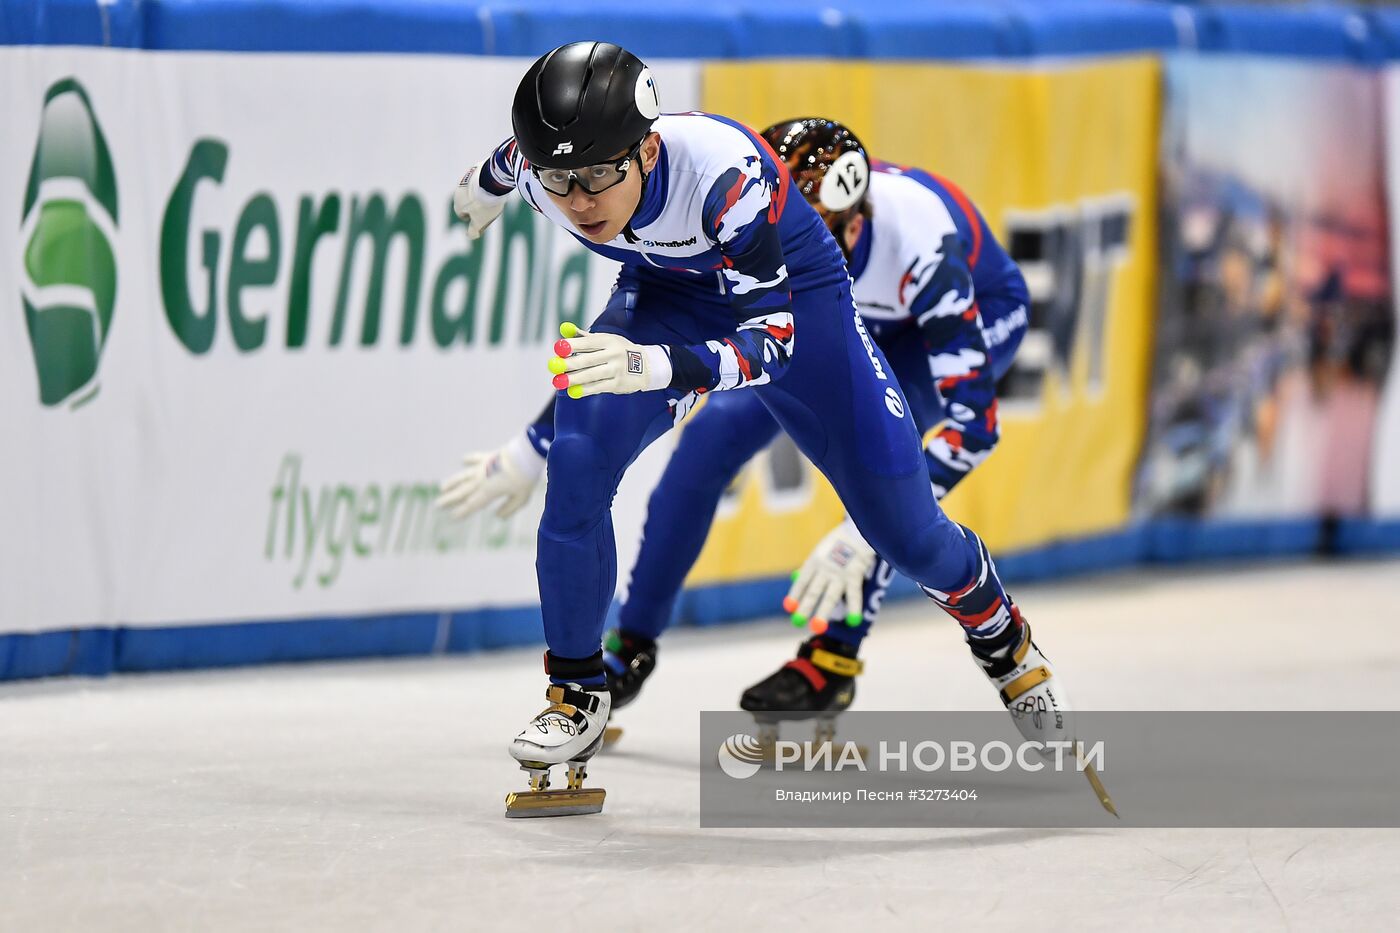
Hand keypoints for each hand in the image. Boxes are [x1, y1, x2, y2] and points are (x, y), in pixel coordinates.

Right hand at [436, 432, 544, 518]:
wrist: (526, 454)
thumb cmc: (525, 477)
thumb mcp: (521, 498)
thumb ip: (509, 508)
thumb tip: (497, 516)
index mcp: (489, 492)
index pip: (472, 504)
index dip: (462, 511)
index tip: (452, 516)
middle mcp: (482, 480)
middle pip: (463, 491)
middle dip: (450, 499)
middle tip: (438, 504)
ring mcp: (483, 467)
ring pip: (464, 476)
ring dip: (453, 482)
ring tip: (442, 487)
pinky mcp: (489, 457)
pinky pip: (476, 458)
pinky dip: (469, 459)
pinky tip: (463, 459)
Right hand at [452, 158, 505, 239]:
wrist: (492, 179)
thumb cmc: (485, 203)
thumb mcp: (480, 221)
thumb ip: (474, 230)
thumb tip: (471, 236)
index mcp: (458, 203)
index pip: (461, 214)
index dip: (471, 218)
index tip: (480, 219)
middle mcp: (459, 190)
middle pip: (466, 200)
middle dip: (475, 205)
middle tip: (488, 208)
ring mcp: (467, 178)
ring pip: (472, 189)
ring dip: (480, 193)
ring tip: (493, 196)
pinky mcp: (476, 169)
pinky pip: (479, 178)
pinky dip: (485, 183)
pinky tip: (495, 186)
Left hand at [548, 322, 671, 398]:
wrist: (646, 366)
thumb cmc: (619, 350)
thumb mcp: (606, 339)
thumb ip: (584, 337)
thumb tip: (564, 328)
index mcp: (608, 340)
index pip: (587, 342)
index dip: (572, 346)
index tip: (558, 348)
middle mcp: (613, 354)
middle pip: (588, 359)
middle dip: (569, 364)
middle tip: (554, 367)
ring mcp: (617, 370)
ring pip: (592, 375)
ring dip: (574, 379)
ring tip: (559, 382)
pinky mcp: (618, 384)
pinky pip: (598, 387)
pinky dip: (585, 390)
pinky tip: (573, 392)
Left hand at [783, 518, 875, 631]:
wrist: (859, 528)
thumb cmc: (838, 541)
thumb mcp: (820, 550)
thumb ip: (810, 567)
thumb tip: (795, 578)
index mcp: (814, 561)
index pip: (802, 581)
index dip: (795, 594)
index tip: (788, 607)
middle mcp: (824, 569)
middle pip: (813, 591)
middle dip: (805, 607)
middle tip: (797, 623)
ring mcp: (839, 573)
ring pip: (830, 596)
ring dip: (823, 612)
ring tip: (817, 627)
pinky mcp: (855, 574)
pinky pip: (854, 594)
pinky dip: (854, 607)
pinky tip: (852, 620)